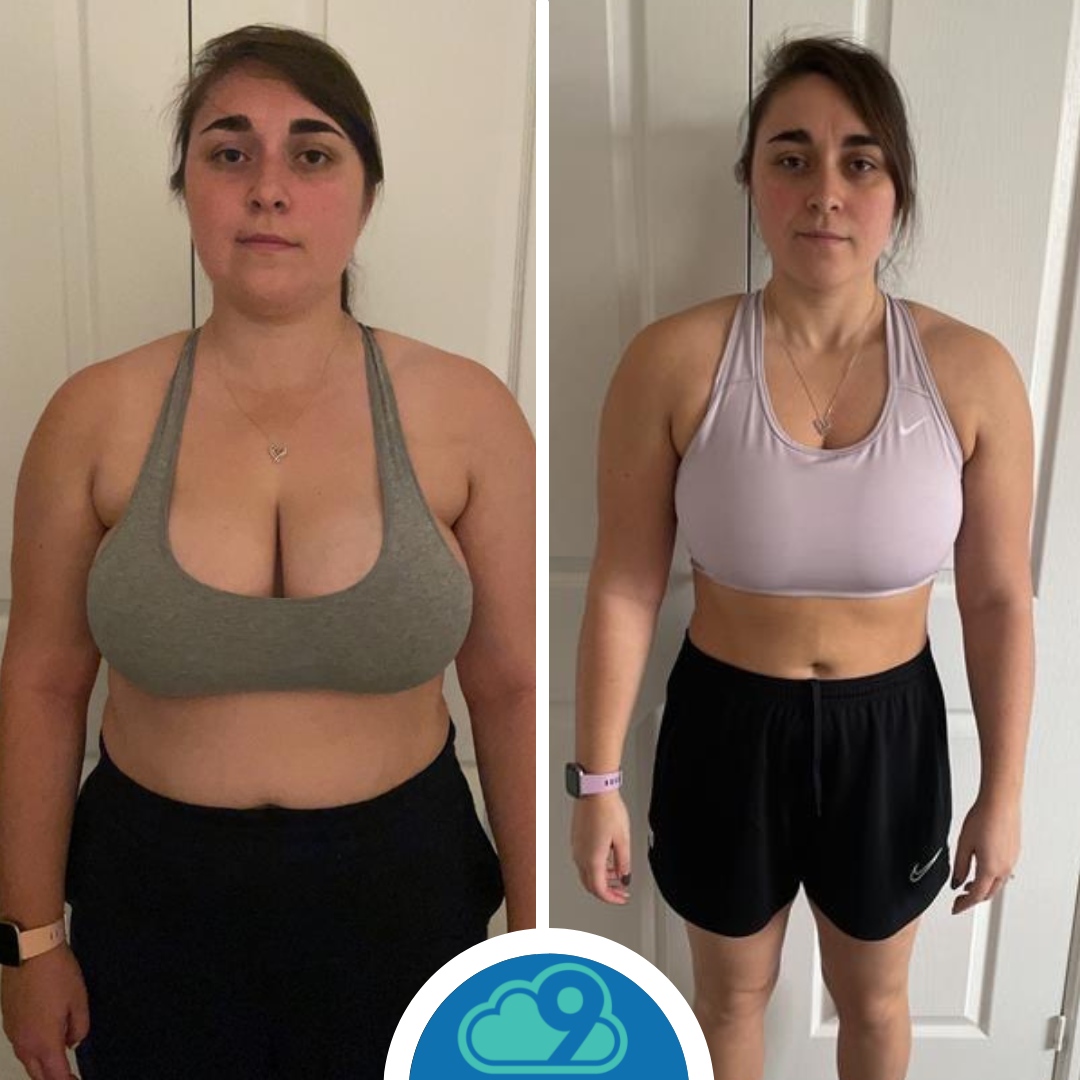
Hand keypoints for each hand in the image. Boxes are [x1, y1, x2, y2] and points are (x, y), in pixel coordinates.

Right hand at [1, 942, 88, 1079]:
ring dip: (42, 1065)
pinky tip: (46, 1038)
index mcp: (43, 1042)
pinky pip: (22, 1044)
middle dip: (53, 1078)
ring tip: (60, 1058)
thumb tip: (73, 1042)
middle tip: (69, 1076)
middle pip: (37, 1073)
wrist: (29, 951)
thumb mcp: (79, 1000)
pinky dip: (34, 1049)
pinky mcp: (8, 1020)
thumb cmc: (58, 975)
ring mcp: (13, 1032)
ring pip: (28, 1059)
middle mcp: (24, 1044)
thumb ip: (79, 1027)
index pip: (55, 1075)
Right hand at [571, 793, 631, 904]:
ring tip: (616, 874)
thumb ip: (623, 862)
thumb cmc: (607, 809)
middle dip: (606, 891)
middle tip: (620, 890)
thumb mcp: (623, 839)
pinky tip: (607, 859)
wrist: (594, 790)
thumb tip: (624, 876)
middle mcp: (580, 855)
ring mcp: (576, 846)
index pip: (599, 890)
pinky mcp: (576, 838)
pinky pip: (584, 859)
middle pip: (590, 884)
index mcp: (592, 859)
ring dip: (601, 878)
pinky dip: (596, 866)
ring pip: (586, 872)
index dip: (612, 898)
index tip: (622, 898)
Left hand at [951, 795, 1020, 914]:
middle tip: (960, 899)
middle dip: (973, 899)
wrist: (1001, 803)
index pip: (976, 895)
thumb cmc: (983, 818)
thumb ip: (959, 866)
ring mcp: (1011, 861)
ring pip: (997, 884)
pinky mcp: (1014, 853)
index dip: (964, 904)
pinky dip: (991, 877)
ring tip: (968, 885)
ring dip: (983, 888)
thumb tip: (956, 882)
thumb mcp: (963, 844)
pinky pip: (1003, 873)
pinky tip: (981, 870)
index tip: (956, 908)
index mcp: (990, 869)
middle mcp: (1004, 868)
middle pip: (988, 893)